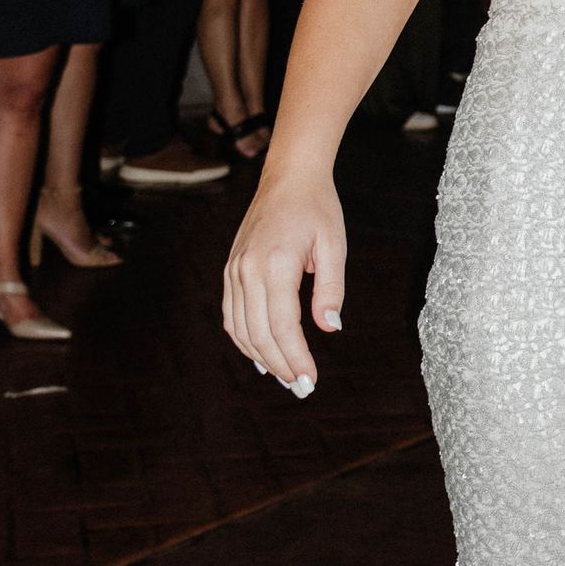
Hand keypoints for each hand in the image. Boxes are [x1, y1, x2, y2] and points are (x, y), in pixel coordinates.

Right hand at [223, 171, 345, 390]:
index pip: (282, 326)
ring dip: (261, 357)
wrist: (288, 177)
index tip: (311, 380)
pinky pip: (232, 314)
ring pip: (240, 329)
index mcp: (274, 264)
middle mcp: (247, 270)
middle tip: (302, 388)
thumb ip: (331, 289)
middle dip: (281, 366)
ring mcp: (234, 270)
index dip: (296, 358)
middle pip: (259, 334)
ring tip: (285, 378)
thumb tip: (330, 327)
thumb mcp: (334, 245)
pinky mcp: (231, 269)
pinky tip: (262, 355)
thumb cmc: (317, 208)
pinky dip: (244, 339)